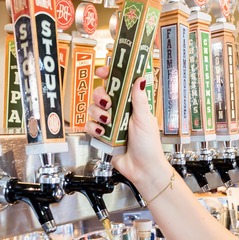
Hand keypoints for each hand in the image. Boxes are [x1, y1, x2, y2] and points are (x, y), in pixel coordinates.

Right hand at [85, 68, 171, 194]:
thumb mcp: (145, 119)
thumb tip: (140, 78)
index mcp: (131, 103)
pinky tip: (102, 132)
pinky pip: (90, 126)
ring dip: (97, 113)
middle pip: (101, 93)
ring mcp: (109, 123)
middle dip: (101, 96)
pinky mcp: (101, 136)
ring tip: (107, 122)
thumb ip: (139, 99)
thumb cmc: (149, 145)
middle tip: (107, 103)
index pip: (118, 84)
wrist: (142, 169)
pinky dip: (93, 128)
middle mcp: (119, 111)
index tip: (103, 71)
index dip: (110, 75)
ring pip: (93, 109)